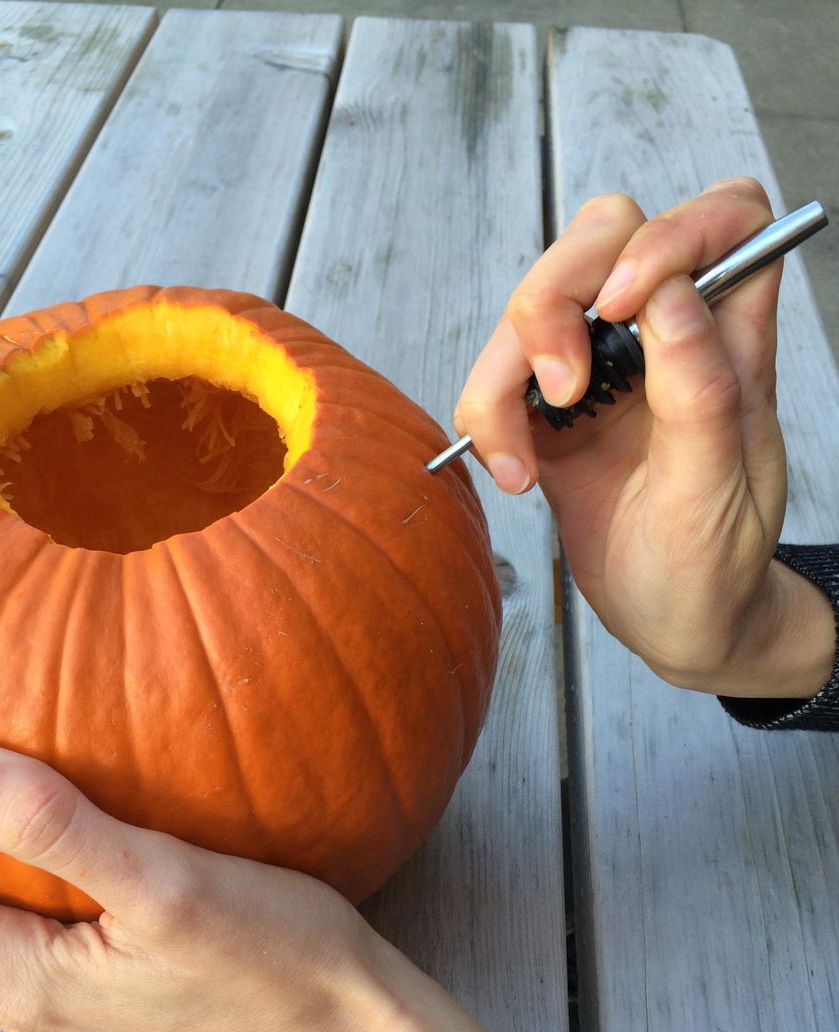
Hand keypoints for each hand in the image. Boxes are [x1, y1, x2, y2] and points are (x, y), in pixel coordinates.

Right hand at [456, 178, 834, 698]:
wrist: (675, 625)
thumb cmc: (714, 568)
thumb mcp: (716, 495)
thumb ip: (699, 395)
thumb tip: (668, 299)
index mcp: (731, 341)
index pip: (726, 219)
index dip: (671, 234)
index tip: (623, 307)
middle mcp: (666, 337)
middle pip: (603, 238)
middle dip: (556, 299)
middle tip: (561, 389)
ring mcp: (606, 368)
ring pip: (535, 305)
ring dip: (505, 374)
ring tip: (518, 460)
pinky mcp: (554, 408)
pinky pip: (499, 374)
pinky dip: (486, 416)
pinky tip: (513, 474)